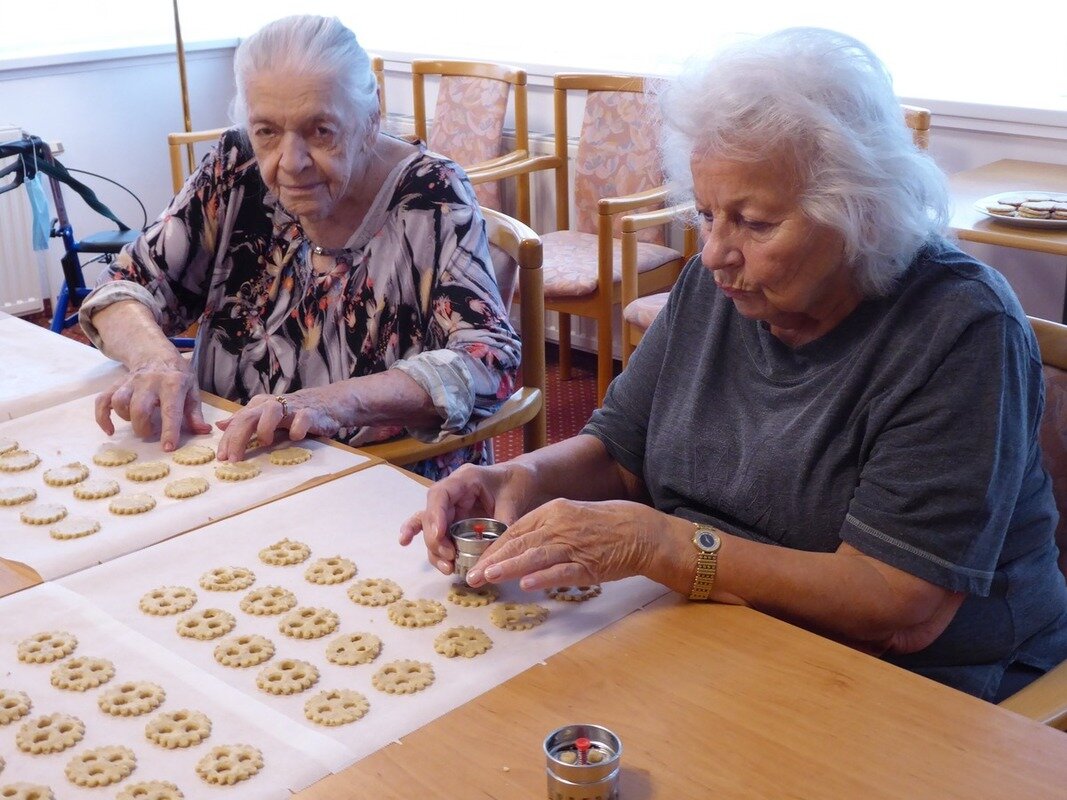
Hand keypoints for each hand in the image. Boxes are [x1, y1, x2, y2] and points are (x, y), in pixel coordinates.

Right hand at [95, 356, 210, 450]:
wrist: (156, 354)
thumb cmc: (177, 376)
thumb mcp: (192, 390)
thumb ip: (195, 412)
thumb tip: (203, 431)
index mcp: (173, 384)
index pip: (171, 410)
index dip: (169, 430)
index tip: (168, 448)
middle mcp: (149, 382)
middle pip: (139, 408)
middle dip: (143, 428)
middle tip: (151, 433)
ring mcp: (131, 382)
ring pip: (119, 402)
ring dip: (126, 418)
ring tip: (138, 422)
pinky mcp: (117, 384)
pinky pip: (102, 401)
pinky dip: (102, 417)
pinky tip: (110, 430)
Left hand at [216, 389, 343, 460]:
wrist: (326, 402)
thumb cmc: (292, 412)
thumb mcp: (264, 415)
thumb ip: (244, 420)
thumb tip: (220, 425)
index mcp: (259, 406)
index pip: (238, 421)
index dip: (228, 439)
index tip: (222, 457)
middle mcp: (272, 405)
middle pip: (249, 417)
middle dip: (238, 438)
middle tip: (233, 459)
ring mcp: (291, 408)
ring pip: (271, 411)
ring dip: (264, 428)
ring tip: (265, 443)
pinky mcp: (310, 413)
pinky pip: (301, 419)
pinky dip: (296, 429)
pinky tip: (295, 437)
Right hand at [398, 462, 538, 574]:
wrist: (524, 478)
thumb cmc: (518, 483)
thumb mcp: (514, 502)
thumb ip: (502, 526)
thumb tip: (493, 556)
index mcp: (465, 479)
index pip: (440, 494)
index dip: (435, 516)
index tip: (438, 536)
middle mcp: (452, 491)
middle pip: (431, 514)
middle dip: (436, 539)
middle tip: (449, 558)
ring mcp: (451, 505)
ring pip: (432, 525)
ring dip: (434, 547)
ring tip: (447, 567)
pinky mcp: (454, 517)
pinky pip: (434, 526)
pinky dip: (419, 535)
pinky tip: (404, 542)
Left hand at [463, 498, 667, 590]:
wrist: (640, 531)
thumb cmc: (605, 523)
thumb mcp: (570, 515)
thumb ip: (545, 528)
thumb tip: (519, 546)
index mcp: (553, 511)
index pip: (515, 530)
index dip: (494, 548)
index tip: (478, 562)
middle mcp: (559, 525)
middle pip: (519, 543)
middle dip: (493, 561)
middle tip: (472, 576)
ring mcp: (573, 546)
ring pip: (535, 557)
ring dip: (509, 568)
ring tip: (488, 578)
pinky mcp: (588, 565)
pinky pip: (561, 572)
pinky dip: (543, 578)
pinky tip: (527, 585)